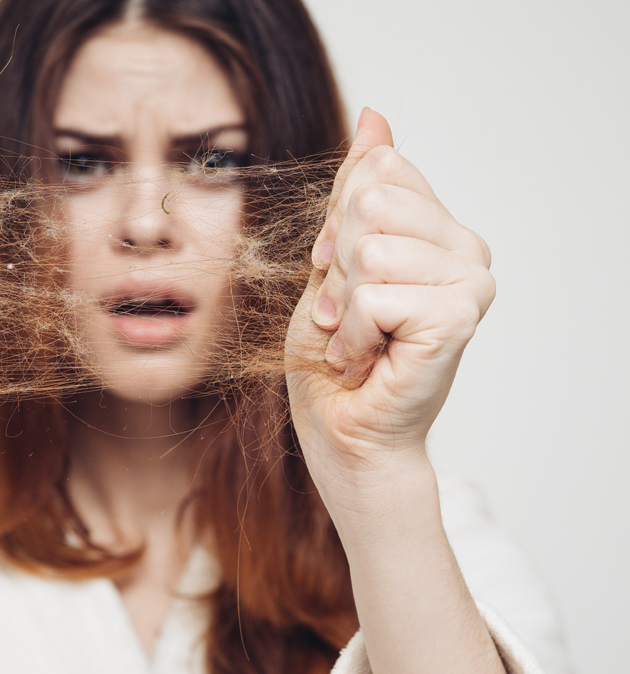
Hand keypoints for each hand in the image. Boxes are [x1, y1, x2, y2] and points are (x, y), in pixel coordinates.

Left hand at [285, 109, 494, 496]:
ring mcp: (470, 282)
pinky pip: (374, 294)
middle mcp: (467, 248)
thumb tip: (375, 116)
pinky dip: (349, 333)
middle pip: (371, 202)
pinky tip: (363, 359)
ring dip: (340, 304)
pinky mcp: (459, 317)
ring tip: (354, 336)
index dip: (337, 224)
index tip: (338, 273)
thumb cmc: (334, 352)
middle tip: (344, 312)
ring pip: (370, 249)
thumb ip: (357, 189)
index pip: (379, 171)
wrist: (340, 429)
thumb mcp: (333, 256)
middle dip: (336, 263)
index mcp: (440, 228)